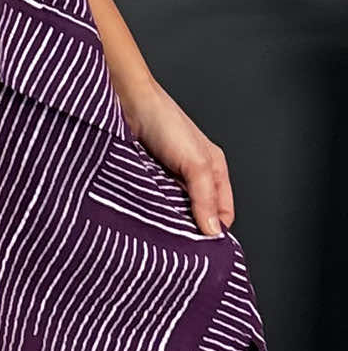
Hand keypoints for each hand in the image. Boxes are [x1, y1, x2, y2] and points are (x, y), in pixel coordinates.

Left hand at [118, 77, 233, 239]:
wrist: (126, 101)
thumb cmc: (165, 121)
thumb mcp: (195, 163)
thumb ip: (205, 197)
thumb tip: (213, 232)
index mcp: (214, 169)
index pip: (223, 213)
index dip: (216, 230)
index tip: (203, 249)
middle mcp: (193, 174)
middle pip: (198, 214)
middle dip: (190, 228)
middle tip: (179, 246)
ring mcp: (168, 176)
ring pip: (174, 210)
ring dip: (167, 220)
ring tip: (159, 233)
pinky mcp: (146, 176)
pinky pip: (152, 201)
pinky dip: (149, 210)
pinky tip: (143, 217)